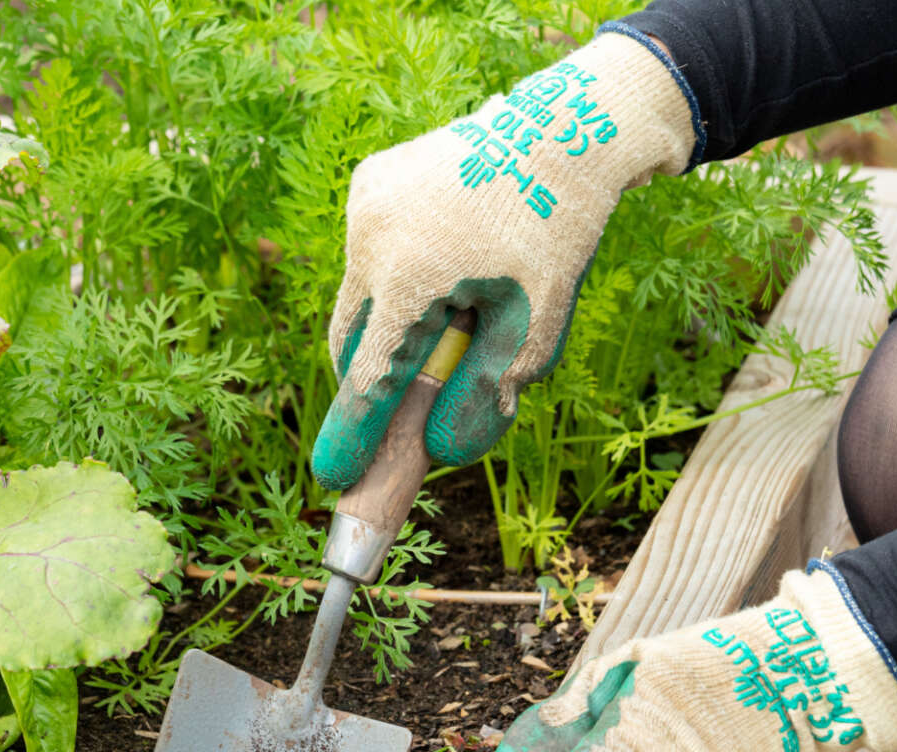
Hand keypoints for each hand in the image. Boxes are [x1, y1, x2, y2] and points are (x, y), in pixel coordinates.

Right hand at [310, 29, 697, 489]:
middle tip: (395, 406)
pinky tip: (450, 255)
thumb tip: (446, 450)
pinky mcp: (369, 182)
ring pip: (361, 294)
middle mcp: (370, 236)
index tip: (334, 477)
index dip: (355, 429)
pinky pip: (370, 251)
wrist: (562, 130)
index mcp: (408, 274)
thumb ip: (488, 388)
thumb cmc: (557, 229)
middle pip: (351, 337)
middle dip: (373, 375)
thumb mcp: (536, 321)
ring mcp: (363, 204)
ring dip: (392, 319)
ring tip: (460, 298)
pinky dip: (396, 273)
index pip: (369, 374)